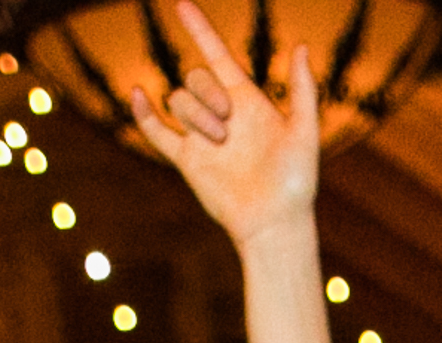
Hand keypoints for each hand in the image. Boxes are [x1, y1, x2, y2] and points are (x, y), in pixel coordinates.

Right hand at [123, 0, 317, 243]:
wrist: (274, 222)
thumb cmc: (296, 181)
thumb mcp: (304, 130)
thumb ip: (303, 89)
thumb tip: (302, 46)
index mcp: (247, 99)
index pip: (217, 55)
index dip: (200, 29)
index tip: (182, 4)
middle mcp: (221, 113)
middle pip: (195, 78)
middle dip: (207, 94)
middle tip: (228, 124)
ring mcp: (200, 135)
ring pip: (178, 101)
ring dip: (195, 116)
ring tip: (220, 143)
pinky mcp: (186, 159)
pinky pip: (157, 131)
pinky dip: (143, 114)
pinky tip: (137, 94)